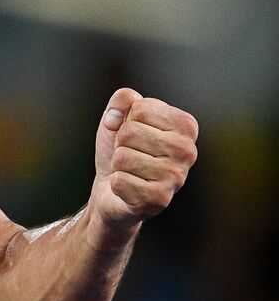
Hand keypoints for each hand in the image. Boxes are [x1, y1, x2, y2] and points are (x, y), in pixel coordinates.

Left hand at [89, 87, 197, 236]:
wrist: (113, 190)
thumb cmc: (122, 150)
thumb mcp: (118, 119)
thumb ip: (121, 101)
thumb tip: (124, 102)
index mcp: (186, 126)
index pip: (141, 108)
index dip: (126, 120)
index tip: (135, 135)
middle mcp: (188, 151)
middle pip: (130, 132)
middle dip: (120, 144)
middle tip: (131, 155)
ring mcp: (176, 178)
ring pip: (123, 157)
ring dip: (118, 165)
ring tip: (131, 171)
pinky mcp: (159, 200)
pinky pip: (120, 181)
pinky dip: (116, 184)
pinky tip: (129, 188)